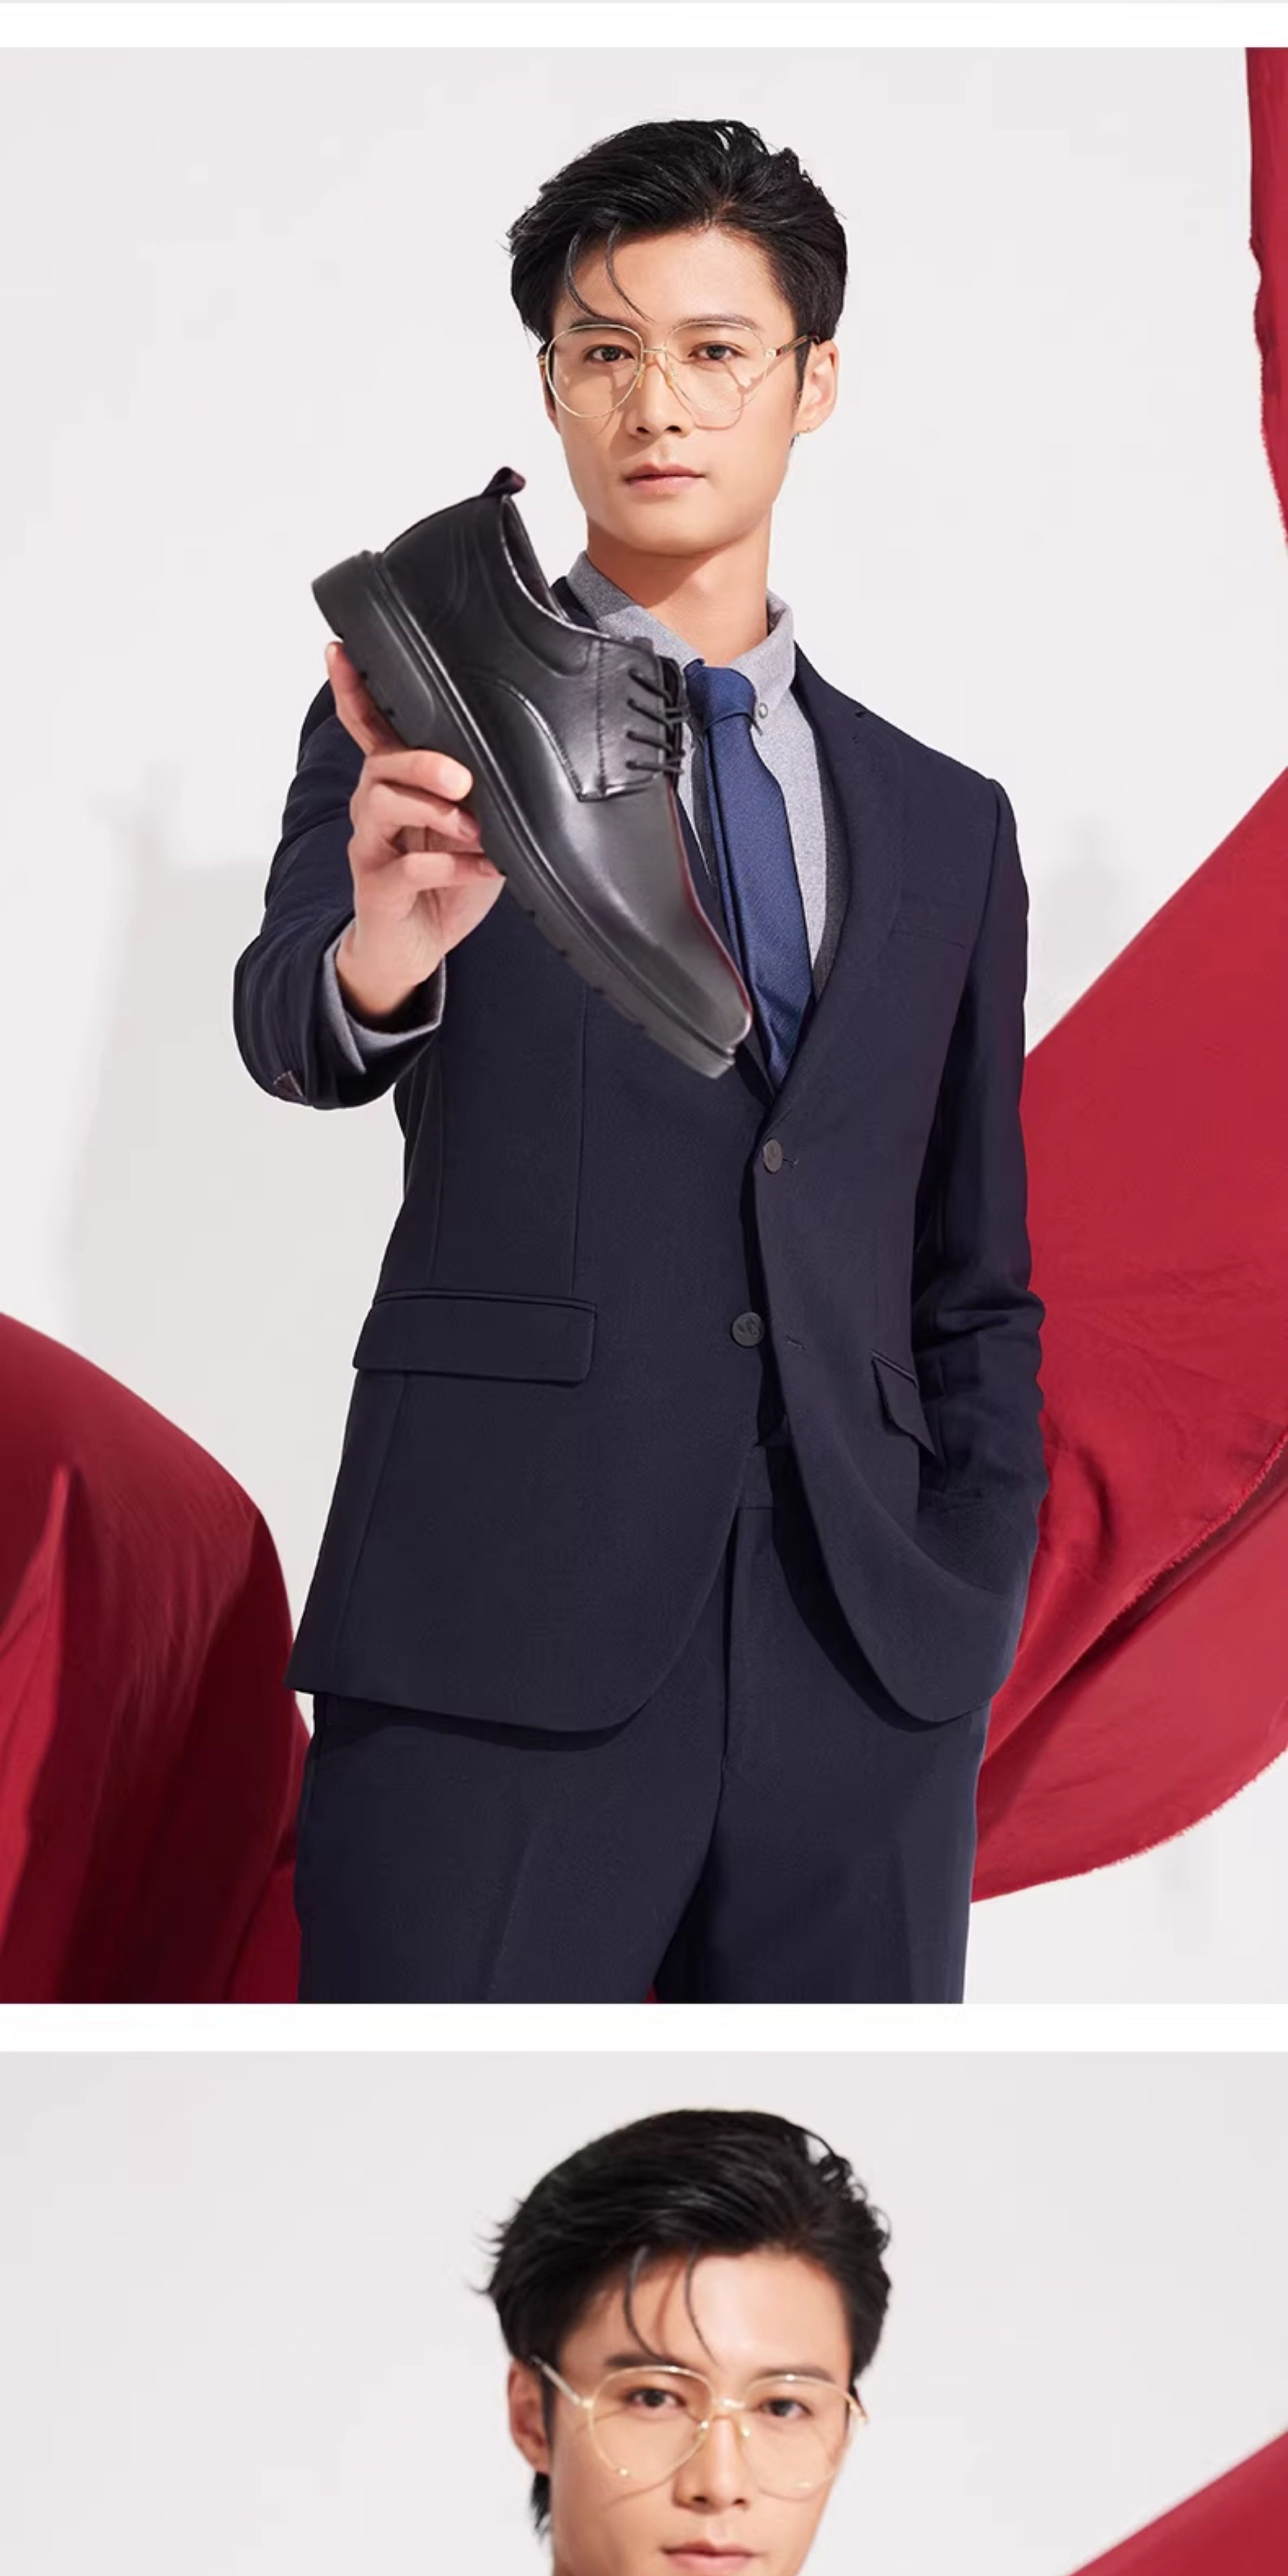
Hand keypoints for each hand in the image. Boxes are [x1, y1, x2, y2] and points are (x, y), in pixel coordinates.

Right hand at [325, 638, 504, 1020]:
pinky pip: (406, 867)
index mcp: (396, 786)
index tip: (342, 652)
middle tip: (463, 778)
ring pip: (382, 804)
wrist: (414, 950)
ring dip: (431, 809)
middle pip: (381, 762)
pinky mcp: (377, 888)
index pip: (370, 729)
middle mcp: (374, 809)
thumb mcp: (475, 832)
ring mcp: (371, 847)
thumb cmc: (444, 884)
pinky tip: (480, 868)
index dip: (354, 691)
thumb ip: (488, 799)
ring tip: (472, 828)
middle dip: (422, 761)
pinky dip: (448, 866)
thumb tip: (529, 765)